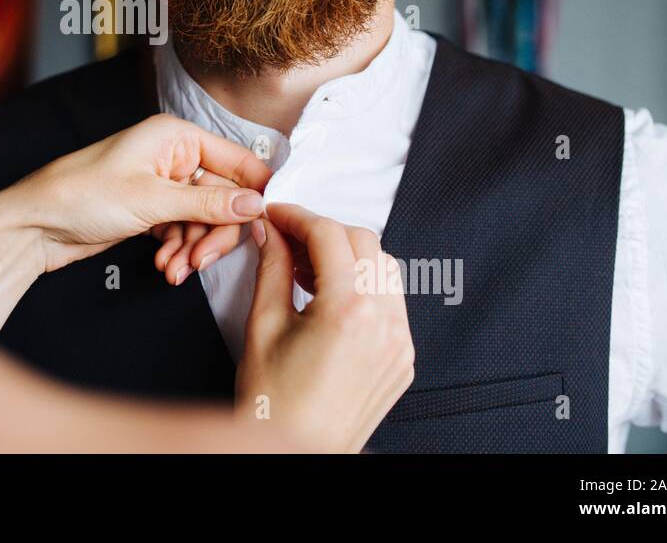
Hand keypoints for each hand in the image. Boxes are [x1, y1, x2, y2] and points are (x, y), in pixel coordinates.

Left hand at [0, 114, 270, 356]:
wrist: (34, 226)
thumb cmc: (81, 196)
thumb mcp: (151, 201)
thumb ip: (208, 205)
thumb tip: (257, 204)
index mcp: (176, 136)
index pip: (238, 161)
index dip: (256, 193)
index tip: (268, 225)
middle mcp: (173, 155)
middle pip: (224, 197)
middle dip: (216, 232)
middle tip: (201, 261)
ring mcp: (162, 184)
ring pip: (205, 219)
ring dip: (195, 248)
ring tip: (174, 269)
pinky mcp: (151, 210)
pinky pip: (184, 231)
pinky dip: (179, 251)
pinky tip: (164, 266)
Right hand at [235, 203, 414, 452]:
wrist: (295, 450)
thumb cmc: (274, 402)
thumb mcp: (263, 324)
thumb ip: (270, 267)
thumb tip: (269, 231)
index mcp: (348, 311)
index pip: (328, 234)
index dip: (297, 217)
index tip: (276, 216)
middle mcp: (384, 323)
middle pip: (363, 241)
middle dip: (323, 232)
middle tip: (288, 240)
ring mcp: (400, 342)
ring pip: (385, 267)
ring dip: (348, 256)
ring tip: (308, 271)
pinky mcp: (403, 358)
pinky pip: (392, 302)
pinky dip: (364, 287)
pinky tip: (330, 299)